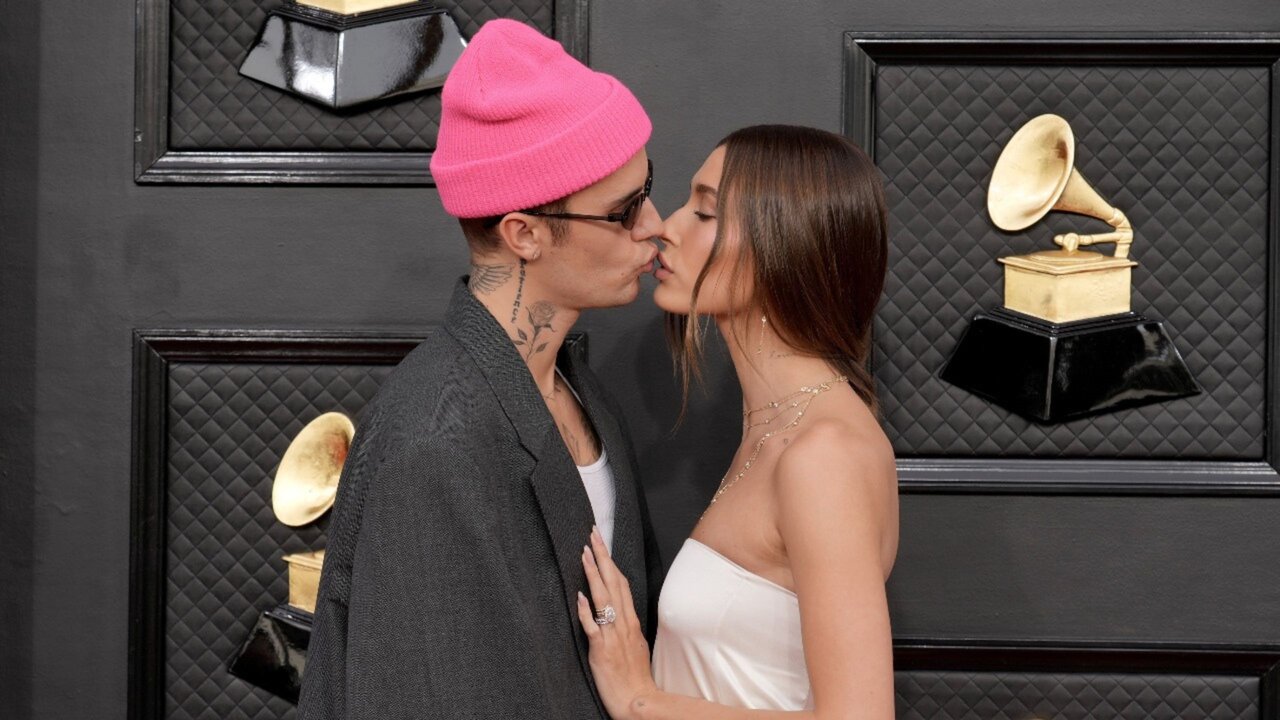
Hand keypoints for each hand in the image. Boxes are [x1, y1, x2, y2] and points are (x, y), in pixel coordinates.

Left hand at [575, 527, 657, 719]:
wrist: (638, 702)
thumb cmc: (634, 676)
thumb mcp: (634, 644)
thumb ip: (625, 625)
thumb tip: (616, 609)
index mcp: (631, 622)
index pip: (621, 583)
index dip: (610, 561)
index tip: (601, 543)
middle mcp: (624, 624)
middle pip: (614, 583)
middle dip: (602, 557)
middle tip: (592, 534)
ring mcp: (614, 636)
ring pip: (604, 599)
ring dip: (594, 575)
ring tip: (584, 554)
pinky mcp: (602, 651)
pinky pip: (594, 628)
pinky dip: (587, 611)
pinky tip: (579, 596)